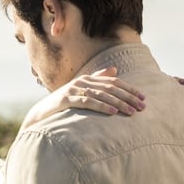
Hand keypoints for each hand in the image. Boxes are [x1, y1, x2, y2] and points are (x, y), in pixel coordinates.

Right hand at [20, 67, 145, 130]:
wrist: (40, 113)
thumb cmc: (63, 104)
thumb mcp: (81, 91)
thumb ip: (96, 80)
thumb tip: (114, 70)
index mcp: (87, 79)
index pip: (113, 82)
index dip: (129, 89)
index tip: (143, 98)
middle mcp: (82, 81)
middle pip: (110, 88)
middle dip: (128, 97)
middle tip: (142, 107)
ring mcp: (73, 89)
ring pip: (101, 95)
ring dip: (119, 103)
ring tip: (131, 111)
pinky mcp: (66, 99)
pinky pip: (88, 102)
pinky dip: (102, 106)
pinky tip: (113, 112)